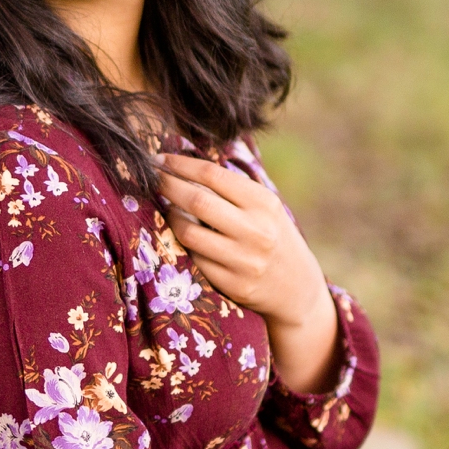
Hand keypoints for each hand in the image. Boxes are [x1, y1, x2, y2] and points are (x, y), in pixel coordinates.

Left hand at [156, 153, 325, 326]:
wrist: (298, 288)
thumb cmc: (273, 237)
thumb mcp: (265, 208)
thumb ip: (231, 189)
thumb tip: (182, 165)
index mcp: (264, 203)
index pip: (212, 174)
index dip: (180, 164)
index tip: (159, 159)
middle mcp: (257, 230)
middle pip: (196, 200)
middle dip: (166, 185)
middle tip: (150, 178)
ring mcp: (245, 260)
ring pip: (189, 232)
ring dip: (171, 217)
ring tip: (168, 208)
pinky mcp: (234, 285)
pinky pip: (194, 259)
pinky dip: (184, 245)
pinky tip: (183, 236)